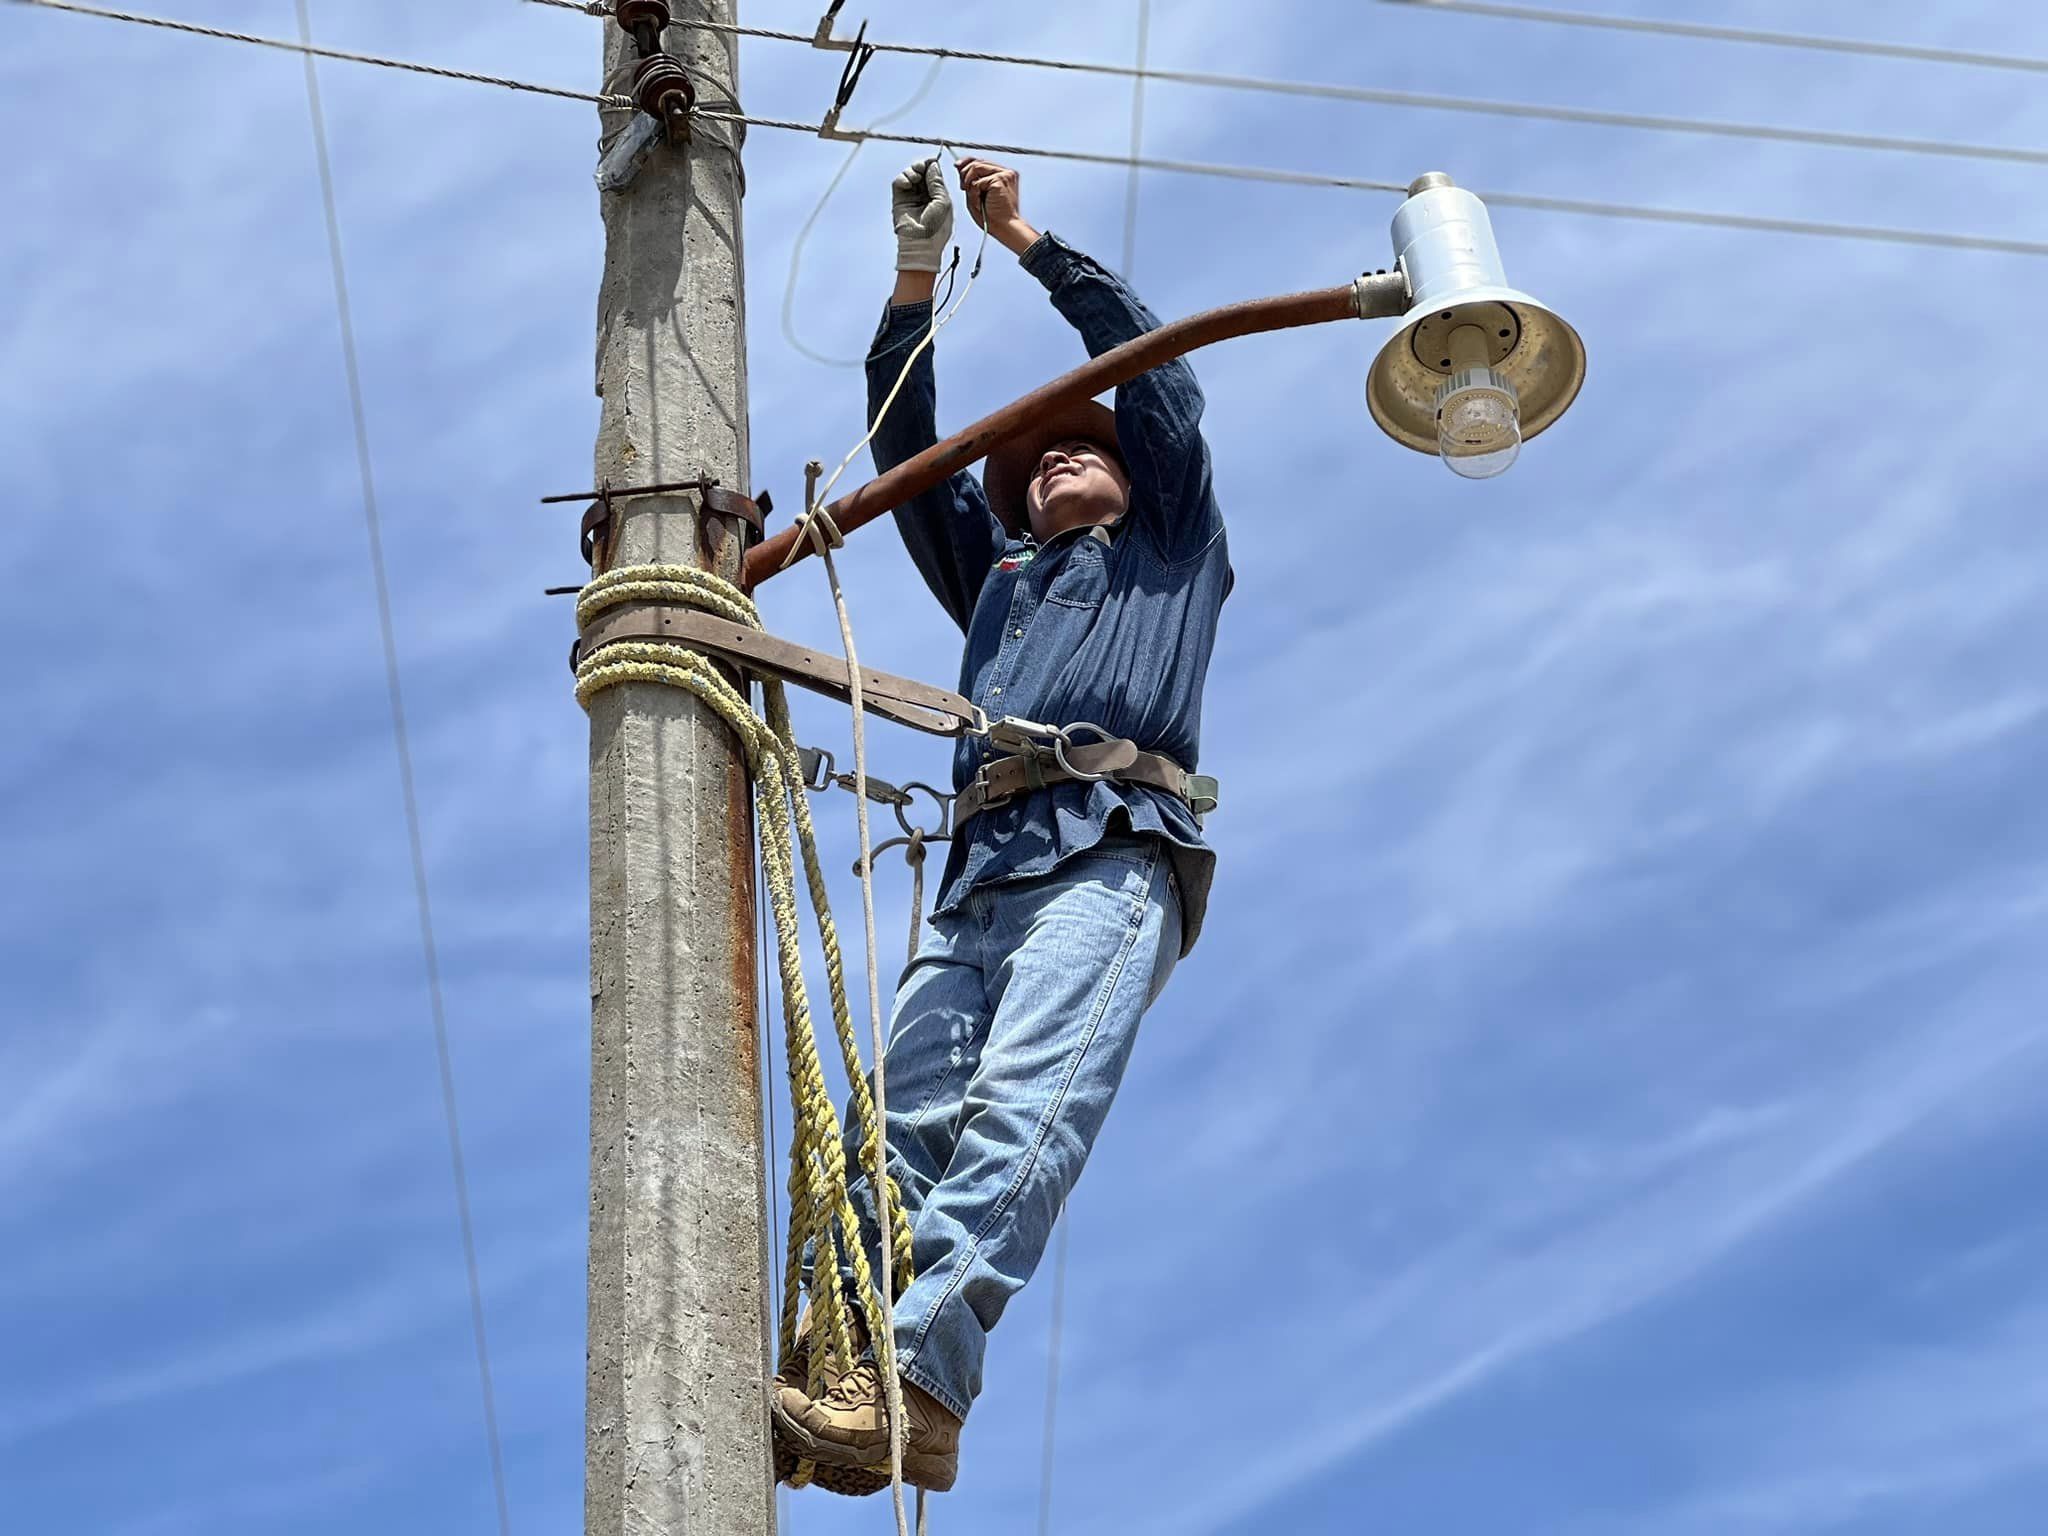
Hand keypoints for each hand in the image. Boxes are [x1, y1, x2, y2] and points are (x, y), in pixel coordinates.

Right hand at [891, 157, 952, 272]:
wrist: (921, 244)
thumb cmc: (936, 228)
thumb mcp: (943, 201)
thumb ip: (937, 182)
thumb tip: (932, 165)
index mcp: (938, 195)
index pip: (934, 174)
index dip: (933, 165)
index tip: (933, 160)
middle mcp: (925, 195)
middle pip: (922, 171)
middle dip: (922, 165)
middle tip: (922, 167)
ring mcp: (911, 197)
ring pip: (910, 173)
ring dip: (913, 170)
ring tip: (915, 178)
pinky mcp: (899, 200)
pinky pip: (899, 181)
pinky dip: (903, 177)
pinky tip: (909, 183)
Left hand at [955, 157, 1039, 254]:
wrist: (1005, 227)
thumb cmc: (993, 217)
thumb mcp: (977, 194)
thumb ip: (970, 180)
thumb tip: (959, 166)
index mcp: (1002, 175)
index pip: (982, 161)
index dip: (967, 162)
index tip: (957, 166)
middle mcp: (1005, 172)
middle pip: (978, 161)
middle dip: (965, 173)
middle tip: (963, 188)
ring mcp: (1004, 174)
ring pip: (976, 166)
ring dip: (969, 183)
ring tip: (973, 197)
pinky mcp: (1000, 179)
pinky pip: (978, 180)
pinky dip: (974, 192)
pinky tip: (979, 202)